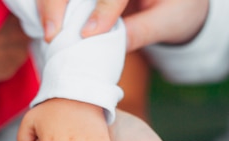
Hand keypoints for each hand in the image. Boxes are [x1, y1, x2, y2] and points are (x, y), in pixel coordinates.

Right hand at [37, 0, 209, 51]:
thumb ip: (141, 31)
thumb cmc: (180, 9)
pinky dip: (52, 3)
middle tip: (52, 33)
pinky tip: (47, 22)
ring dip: (50, 2)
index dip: (103, 9)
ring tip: (48, 30)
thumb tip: (112, 48)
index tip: (88, 34)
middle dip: (59, 1)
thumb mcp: (169, 22)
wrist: (179, 1)